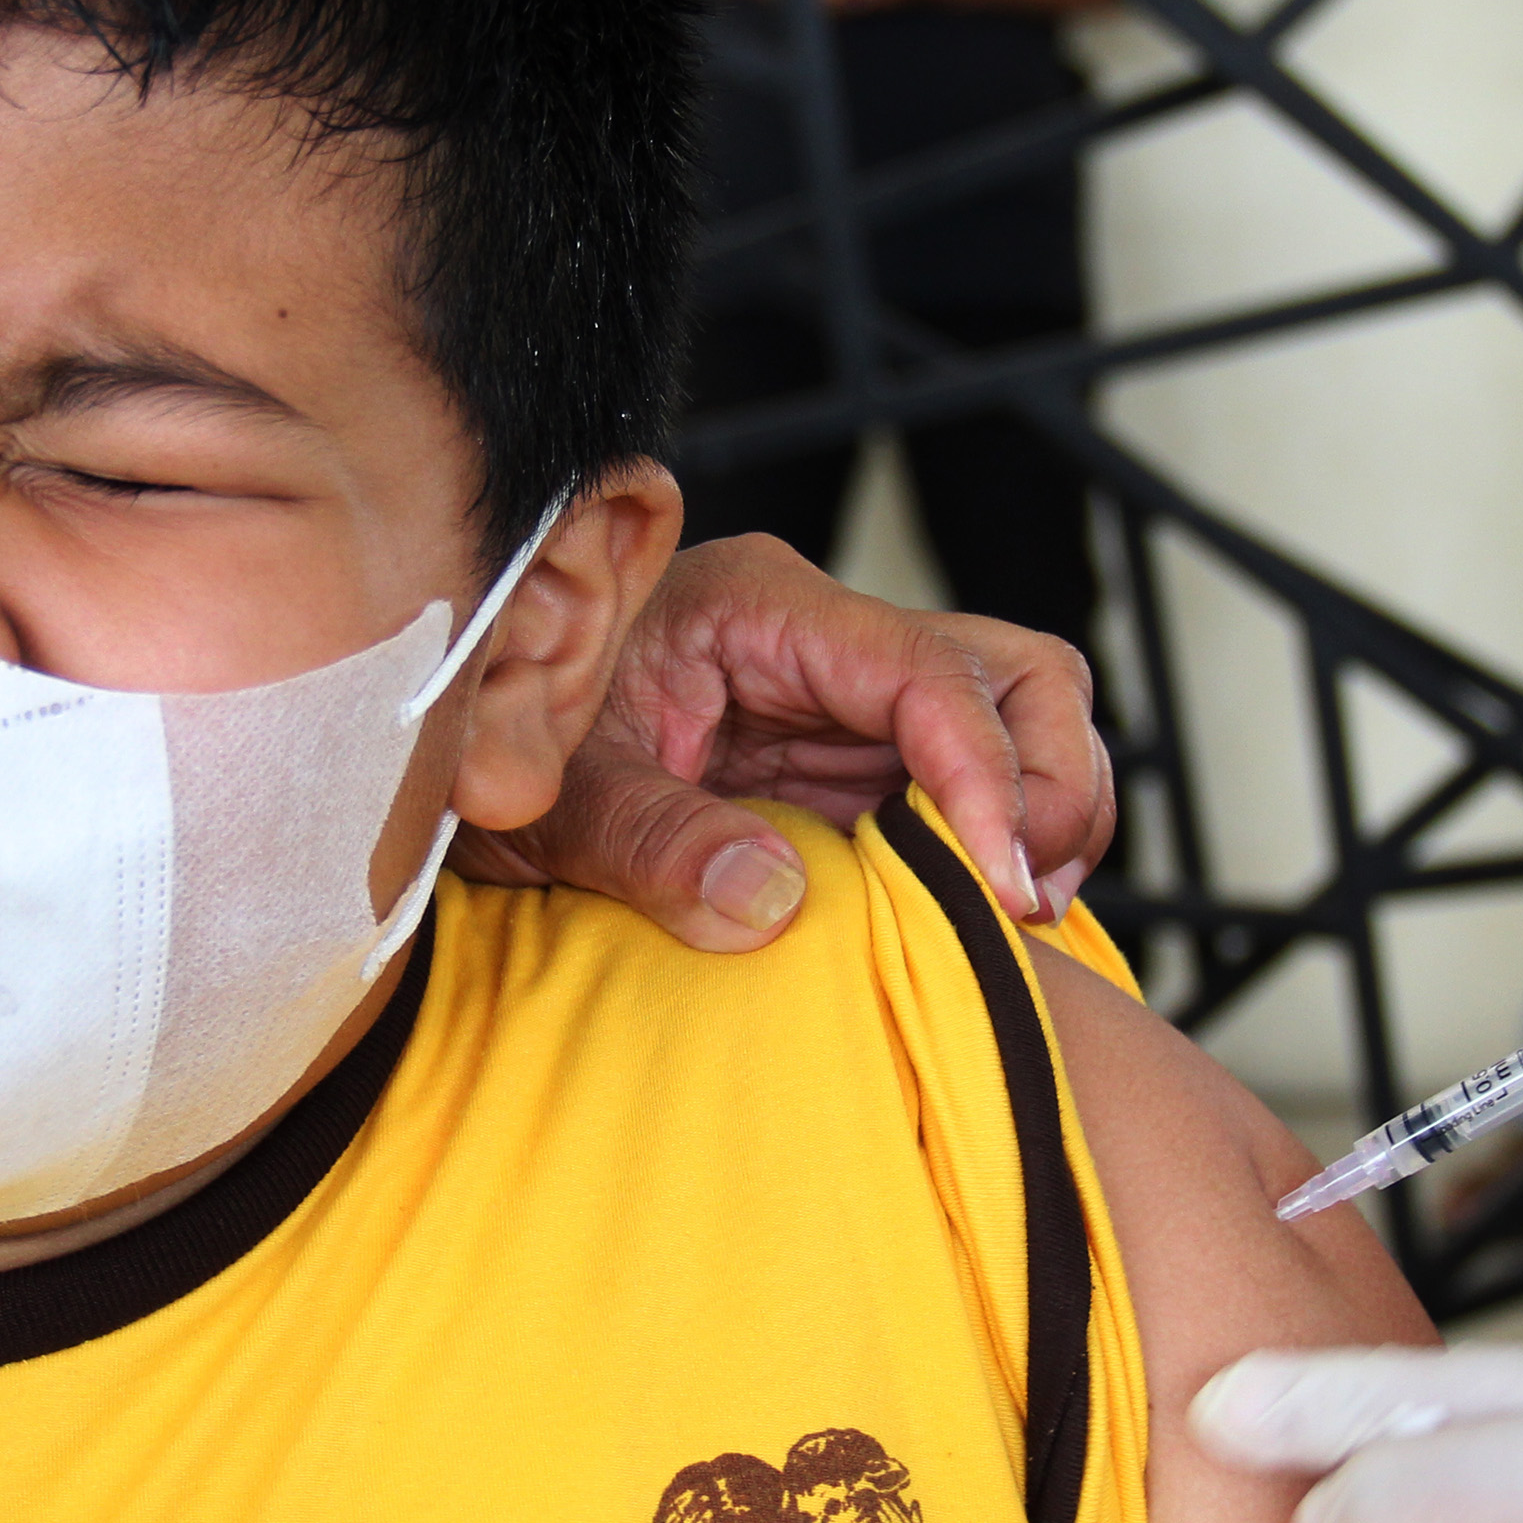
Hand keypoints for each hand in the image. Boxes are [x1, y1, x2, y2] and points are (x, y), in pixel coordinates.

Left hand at [451, 532, 1114, 947]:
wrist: (471, 755)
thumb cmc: (505, 745)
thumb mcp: (552, 801)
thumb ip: (652, 843)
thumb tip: (771, 902)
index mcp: (758, 608)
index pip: (924, 670)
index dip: (988, 773)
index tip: (1003, 880)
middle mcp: (827, 637)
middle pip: (1014, 672)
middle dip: (1051, 784)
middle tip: (1024, 901)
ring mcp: (852, 697)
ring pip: (1020, 718)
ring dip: (1047, 813)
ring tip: (1018, 914)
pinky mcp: (856, 759)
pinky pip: (975, 784)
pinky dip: (1006, 843)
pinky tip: (983, 914)